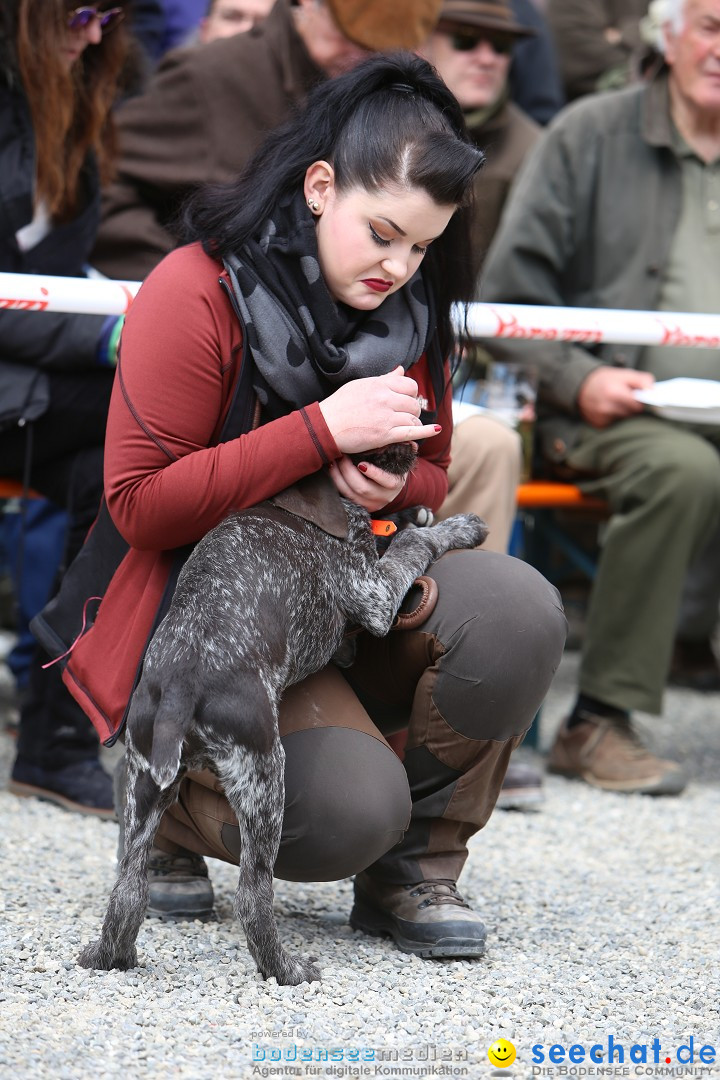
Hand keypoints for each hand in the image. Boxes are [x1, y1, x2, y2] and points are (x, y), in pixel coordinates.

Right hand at [319, 367, 440, 453]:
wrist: (326, 426)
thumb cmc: (339, 406)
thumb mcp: (360, 385)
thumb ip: (383, 379)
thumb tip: (401, 370)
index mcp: (379, 384)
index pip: (409, 385)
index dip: (410, 393)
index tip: (404, 400)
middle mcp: (385, 398)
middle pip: (413, 402)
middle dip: (412, 410)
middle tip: (403, 415)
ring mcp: (386, 417)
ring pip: (413, 417)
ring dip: (412, 422)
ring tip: (404, 426)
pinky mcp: (385, 434)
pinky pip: (411, 432)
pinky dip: (425, 431)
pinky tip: (435, 430)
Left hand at [327, 454, 407, 512]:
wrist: (387, 482)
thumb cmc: (391, 464)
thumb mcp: (399, 458)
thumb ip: (402, 449)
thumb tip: (410, 441)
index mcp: (395, 484)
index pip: (387, 482)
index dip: (374, 474)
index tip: (362, 464)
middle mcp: (383, 498)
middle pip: (363, 489)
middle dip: (348, 471)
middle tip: (342, 456)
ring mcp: (370, 504)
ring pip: (350, 494)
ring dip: (338, 476)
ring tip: (334, 461)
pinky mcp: (358, 506)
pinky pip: (343, 496)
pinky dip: (335, 482)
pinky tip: (332, 469)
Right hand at [577, 366, 653, 427]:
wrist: (582, 387)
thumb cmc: (606, 380)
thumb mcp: (624, 374)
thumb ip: (641, 380)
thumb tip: (652, 390)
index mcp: (613, 392)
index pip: (637, 406)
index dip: (640, 402)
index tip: (639, 398)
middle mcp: (605, 407)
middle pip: (631, 415)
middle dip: (632, 408)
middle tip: (626, 400)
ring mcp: (601, 418)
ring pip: (624, 420)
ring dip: (624, 414)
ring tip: (617, 404)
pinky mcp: (598, 425)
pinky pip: (615, 425)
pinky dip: (616, 419)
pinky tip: (610, 410)